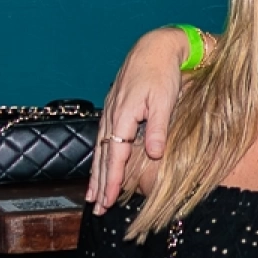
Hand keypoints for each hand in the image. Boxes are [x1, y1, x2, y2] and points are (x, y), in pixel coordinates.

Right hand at [88, 26, 190, 211]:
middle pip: (104, 158)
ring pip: (100, 151)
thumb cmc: (162, 74)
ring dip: (96, 176)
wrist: (153, 49)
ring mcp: (110, 114)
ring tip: (92, 197)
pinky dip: (100, 160)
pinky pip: (103, 142)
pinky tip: (99, 170)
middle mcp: (112, 117)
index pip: (116, 155)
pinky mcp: (113, 112)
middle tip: (97, 208)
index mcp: (124, 116)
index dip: (113, 180)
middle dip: (100, 185)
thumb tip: (154, 153)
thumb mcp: (165, 100)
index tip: (109, 200)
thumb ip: (159, 128)